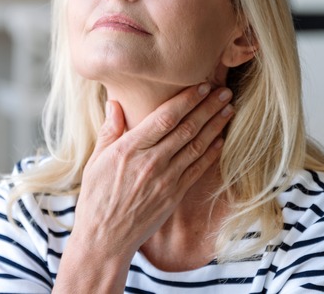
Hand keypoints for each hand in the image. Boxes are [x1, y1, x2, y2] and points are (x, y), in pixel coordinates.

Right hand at [72, 83, 233, 260]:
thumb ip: (109, 131)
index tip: (201, 85)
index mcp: (129, 149)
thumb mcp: (95, 161)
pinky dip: (211, 153)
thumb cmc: (96, 198)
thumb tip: (115, 103)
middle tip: (224, 91)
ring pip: (197, 146)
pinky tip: (221, 139)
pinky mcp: (174, 195)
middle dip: (208, 107)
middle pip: (186, 129)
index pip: (164, 118)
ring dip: (215, 126)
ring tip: (228, 109)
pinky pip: (198, 169)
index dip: (186, 100)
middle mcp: (151, 162)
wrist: (105, 239)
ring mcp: (166, 180)